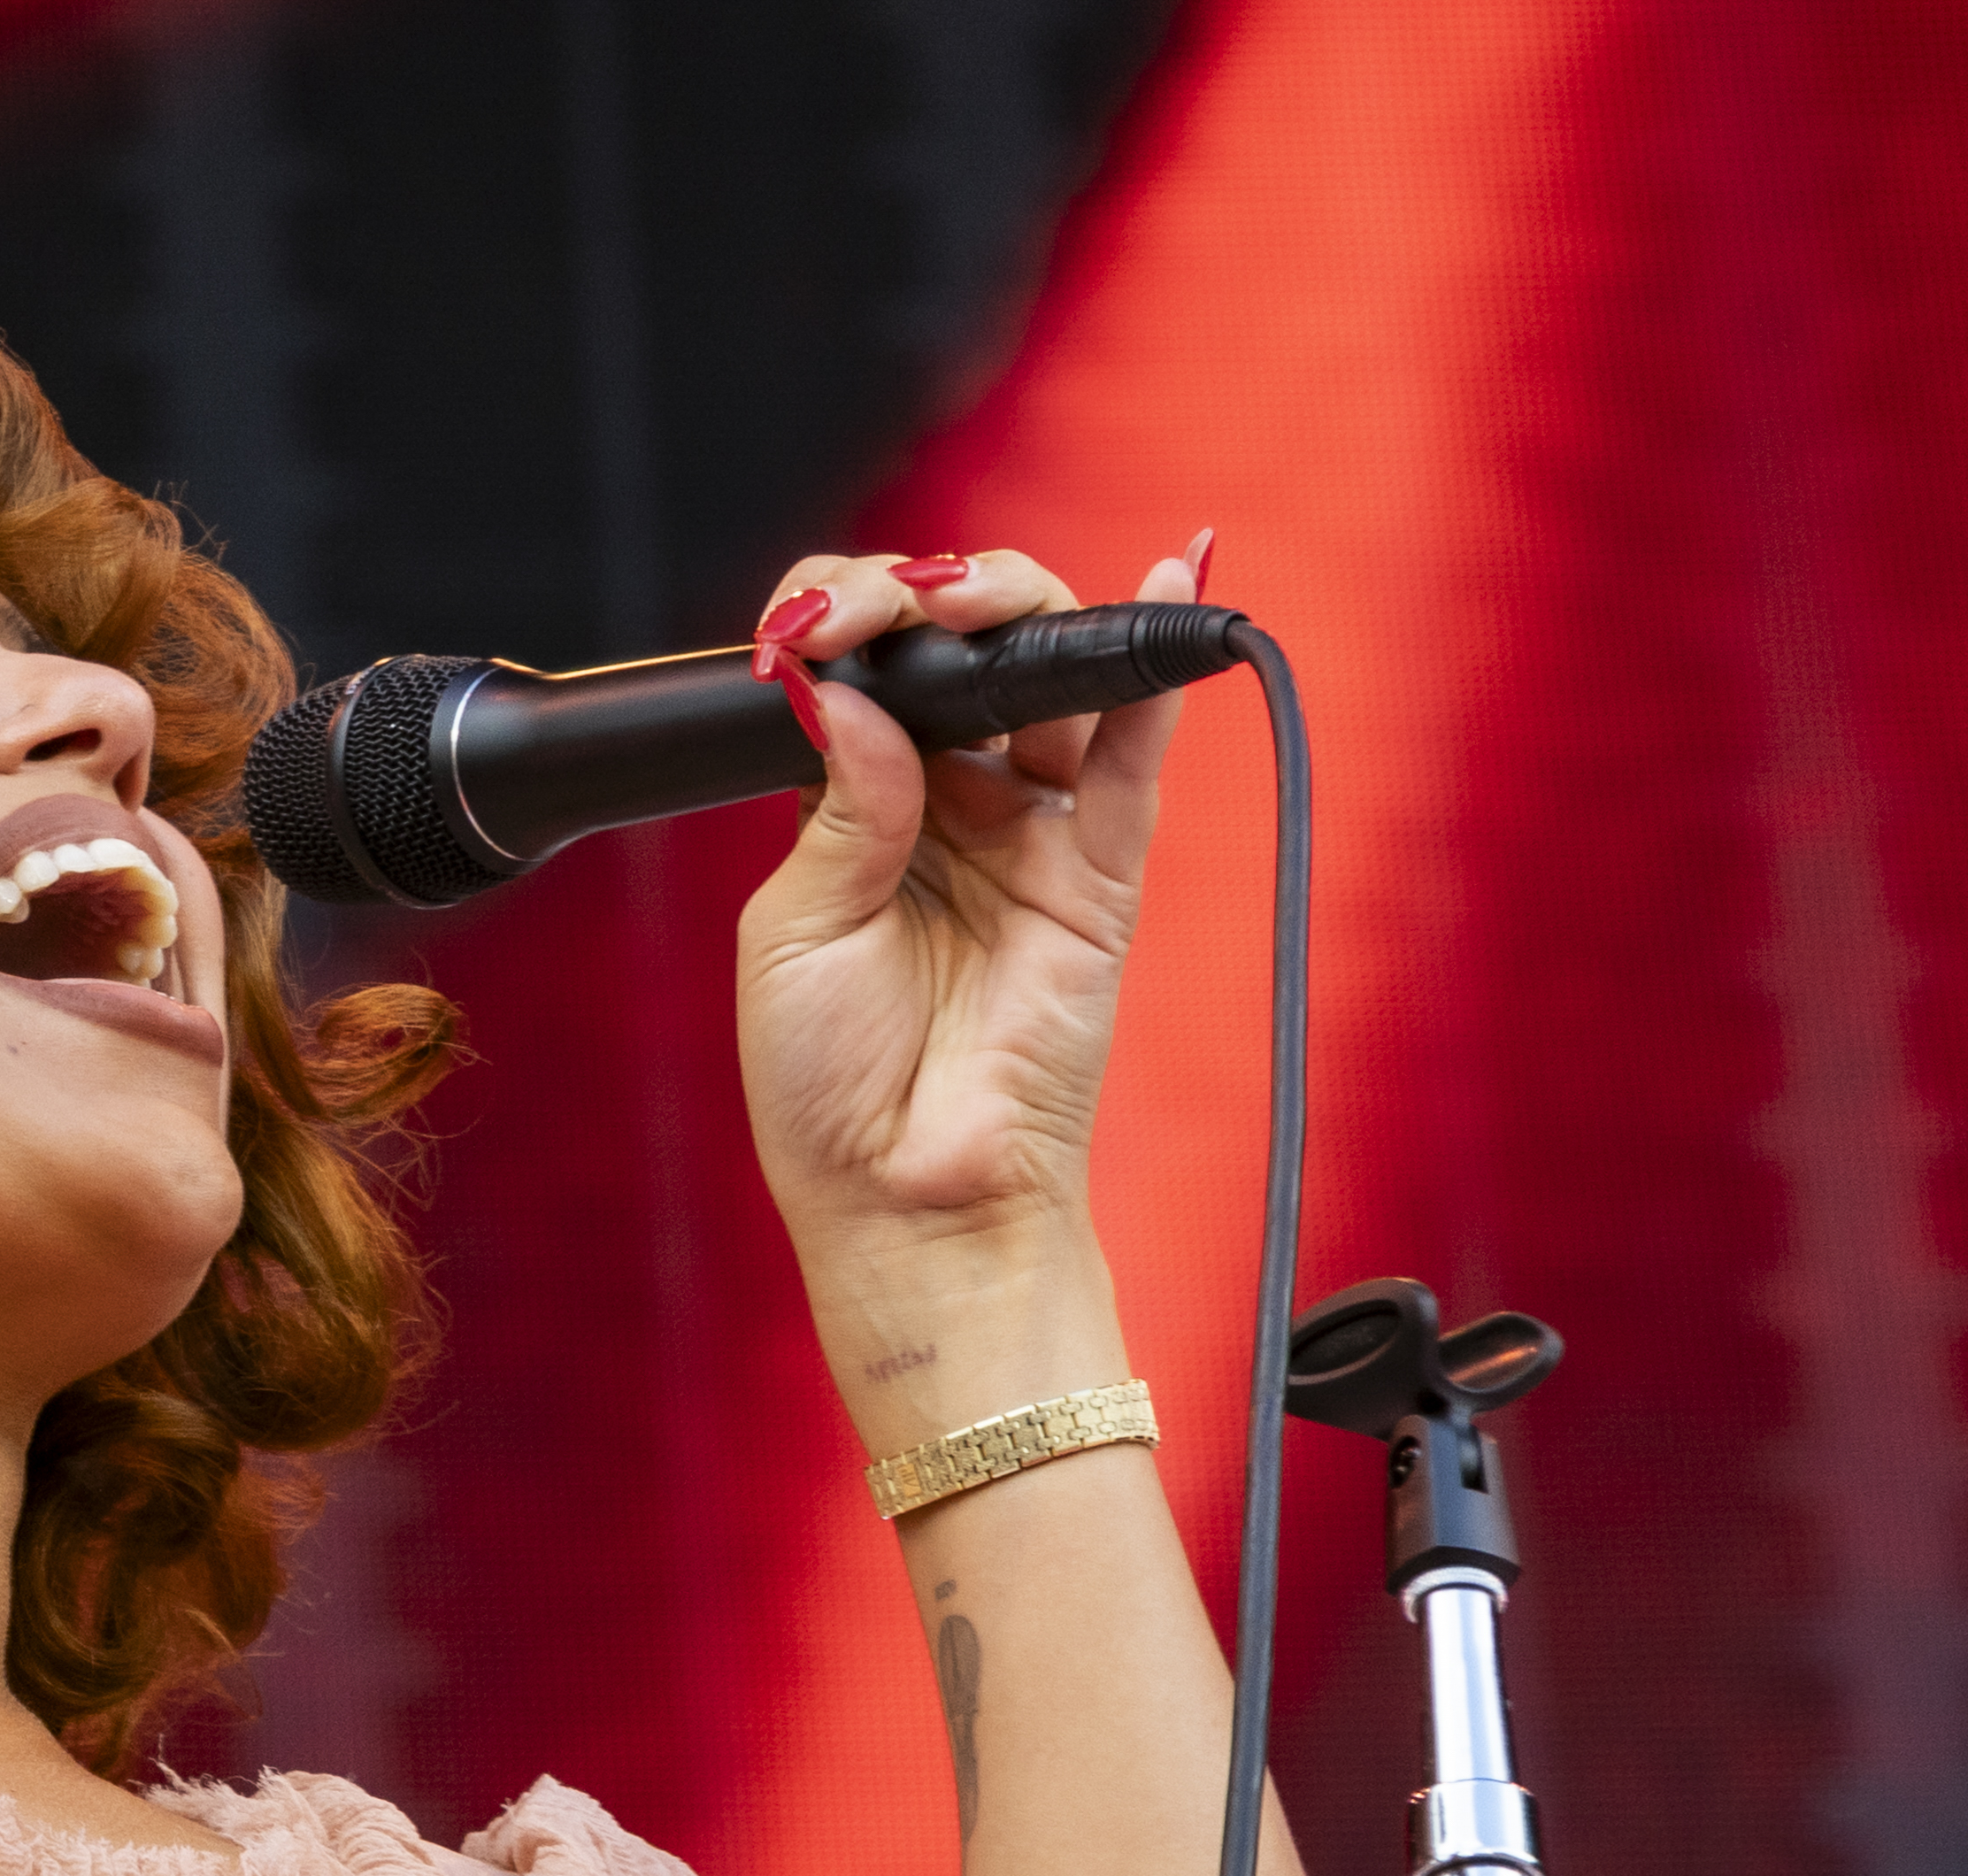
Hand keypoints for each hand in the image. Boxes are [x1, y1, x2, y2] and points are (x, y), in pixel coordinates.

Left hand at [732, 539, 1209, 1281]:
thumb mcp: (796, 932)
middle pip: (965, 653)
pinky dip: (1157, 669)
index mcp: (852, 811)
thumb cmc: (829, 1091)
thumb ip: (840, 806)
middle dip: (943, 600)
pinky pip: (1141, 754)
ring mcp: (1032, 832)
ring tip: (999, 603)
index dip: (846, 621)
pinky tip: (1171, 582)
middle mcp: (946, 806)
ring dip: (1034, 614)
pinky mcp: (1103, 873)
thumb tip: (855, 691)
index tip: (814, 628)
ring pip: (1051, 681)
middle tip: (909, 607)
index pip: (861, 672)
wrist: (907, 1201)